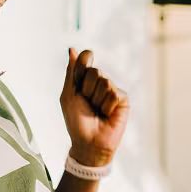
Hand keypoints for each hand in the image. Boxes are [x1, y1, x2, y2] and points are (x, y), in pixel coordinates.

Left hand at [60, 48, 128, 166]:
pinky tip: (106, 114)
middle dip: (86, 89)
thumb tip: (72, 49)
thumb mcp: (68, 94)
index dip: (83, 63)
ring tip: (96, 111)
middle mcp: (99, 81)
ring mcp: (112, 89)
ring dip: (96, 99)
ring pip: (105, 81)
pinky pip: (114, 93)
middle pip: (94, 70)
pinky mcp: (123, 99)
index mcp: (84, 78)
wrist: (88, 142)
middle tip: (87, 103)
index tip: (80, 78)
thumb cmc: (76, 120)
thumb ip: (71, 72)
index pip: (86, 57)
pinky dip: (107, 106)